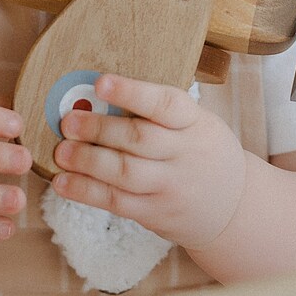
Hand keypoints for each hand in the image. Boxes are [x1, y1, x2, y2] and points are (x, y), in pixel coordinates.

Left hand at [50, 74, 248, 247]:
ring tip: (61, 151)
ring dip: (87, 161)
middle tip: (68, 121)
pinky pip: (116, 202)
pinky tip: (64, 182)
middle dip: (99, 129)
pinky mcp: (155, 213)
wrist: (234, 207)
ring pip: (124, 173)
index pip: (165, 103)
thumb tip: (100, 96)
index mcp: (195, 123)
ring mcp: (170, 186)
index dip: (132, 92)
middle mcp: (185, 154)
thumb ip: (159, 113)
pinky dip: (86, 191)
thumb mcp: (197, 125)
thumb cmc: (203, 153)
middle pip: (139, 139)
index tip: (101, 82)